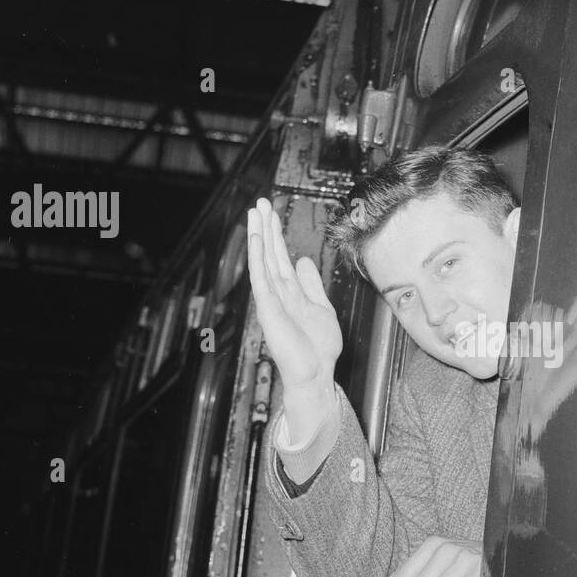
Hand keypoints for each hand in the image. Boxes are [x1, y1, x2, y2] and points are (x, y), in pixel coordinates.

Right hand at [247, 199, 342, 430]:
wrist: (315, 374)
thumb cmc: (318, 348)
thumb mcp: (321, 307)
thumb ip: (311, 284)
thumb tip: (302, 260)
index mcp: (290, 292)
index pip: (280, 256)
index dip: (277, 234)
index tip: (272, 213)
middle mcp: (278, 293)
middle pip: (270, 254)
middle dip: (266, 228)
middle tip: (260, 202)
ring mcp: (272, 301)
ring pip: (263, 262)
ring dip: (259, 237)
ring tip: (255, 213)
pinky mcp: (269, 310)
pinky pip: (262, 279)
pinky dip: (258, 259)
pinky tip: (257, 240)